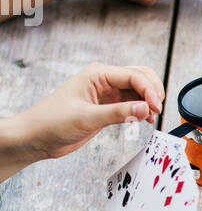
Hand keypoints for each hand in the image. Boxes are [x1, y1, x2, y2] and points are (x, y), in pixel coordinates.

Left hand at [4, 63, 163, 169]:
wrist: (36, 137)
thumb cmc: (52, 121)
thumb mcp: (87, 117)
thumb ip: (118, 113)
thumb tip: (145, 108)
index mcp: (98, 74)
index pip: (134, 75)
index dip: (149, 90)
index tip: (155, 107)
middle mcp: (104, 80)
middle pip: (140, 77)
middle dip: (152, 91)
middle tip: (156, 110)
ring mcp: (107, 94)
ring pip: (138, 91)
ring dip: (148, 101)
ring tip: (151, 117)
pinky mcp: (107, 108)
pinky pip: (132, 104)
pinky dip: (141, 110)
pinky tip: (144, 120)